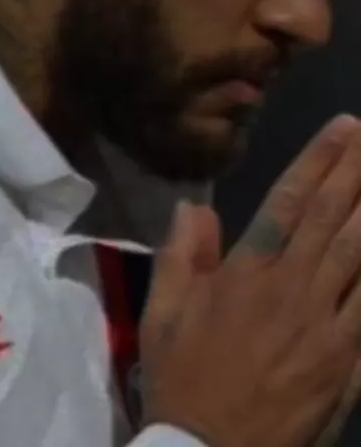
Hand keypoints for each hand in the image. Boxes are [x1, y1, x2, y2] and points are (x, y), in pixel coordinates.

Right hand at [141, 114, 360, 446]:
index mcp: (247, 272)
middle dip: (356, 171)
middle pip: (333, 218)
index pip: (290, 201)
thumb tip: (194, 205)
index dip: (318, 160)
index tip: (342, 128)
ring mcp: (327, 326)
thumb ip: (180, 254)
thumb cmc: (183, 377)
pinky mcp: (348, 362)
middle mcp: (293, 289)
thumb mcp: (163, 313)